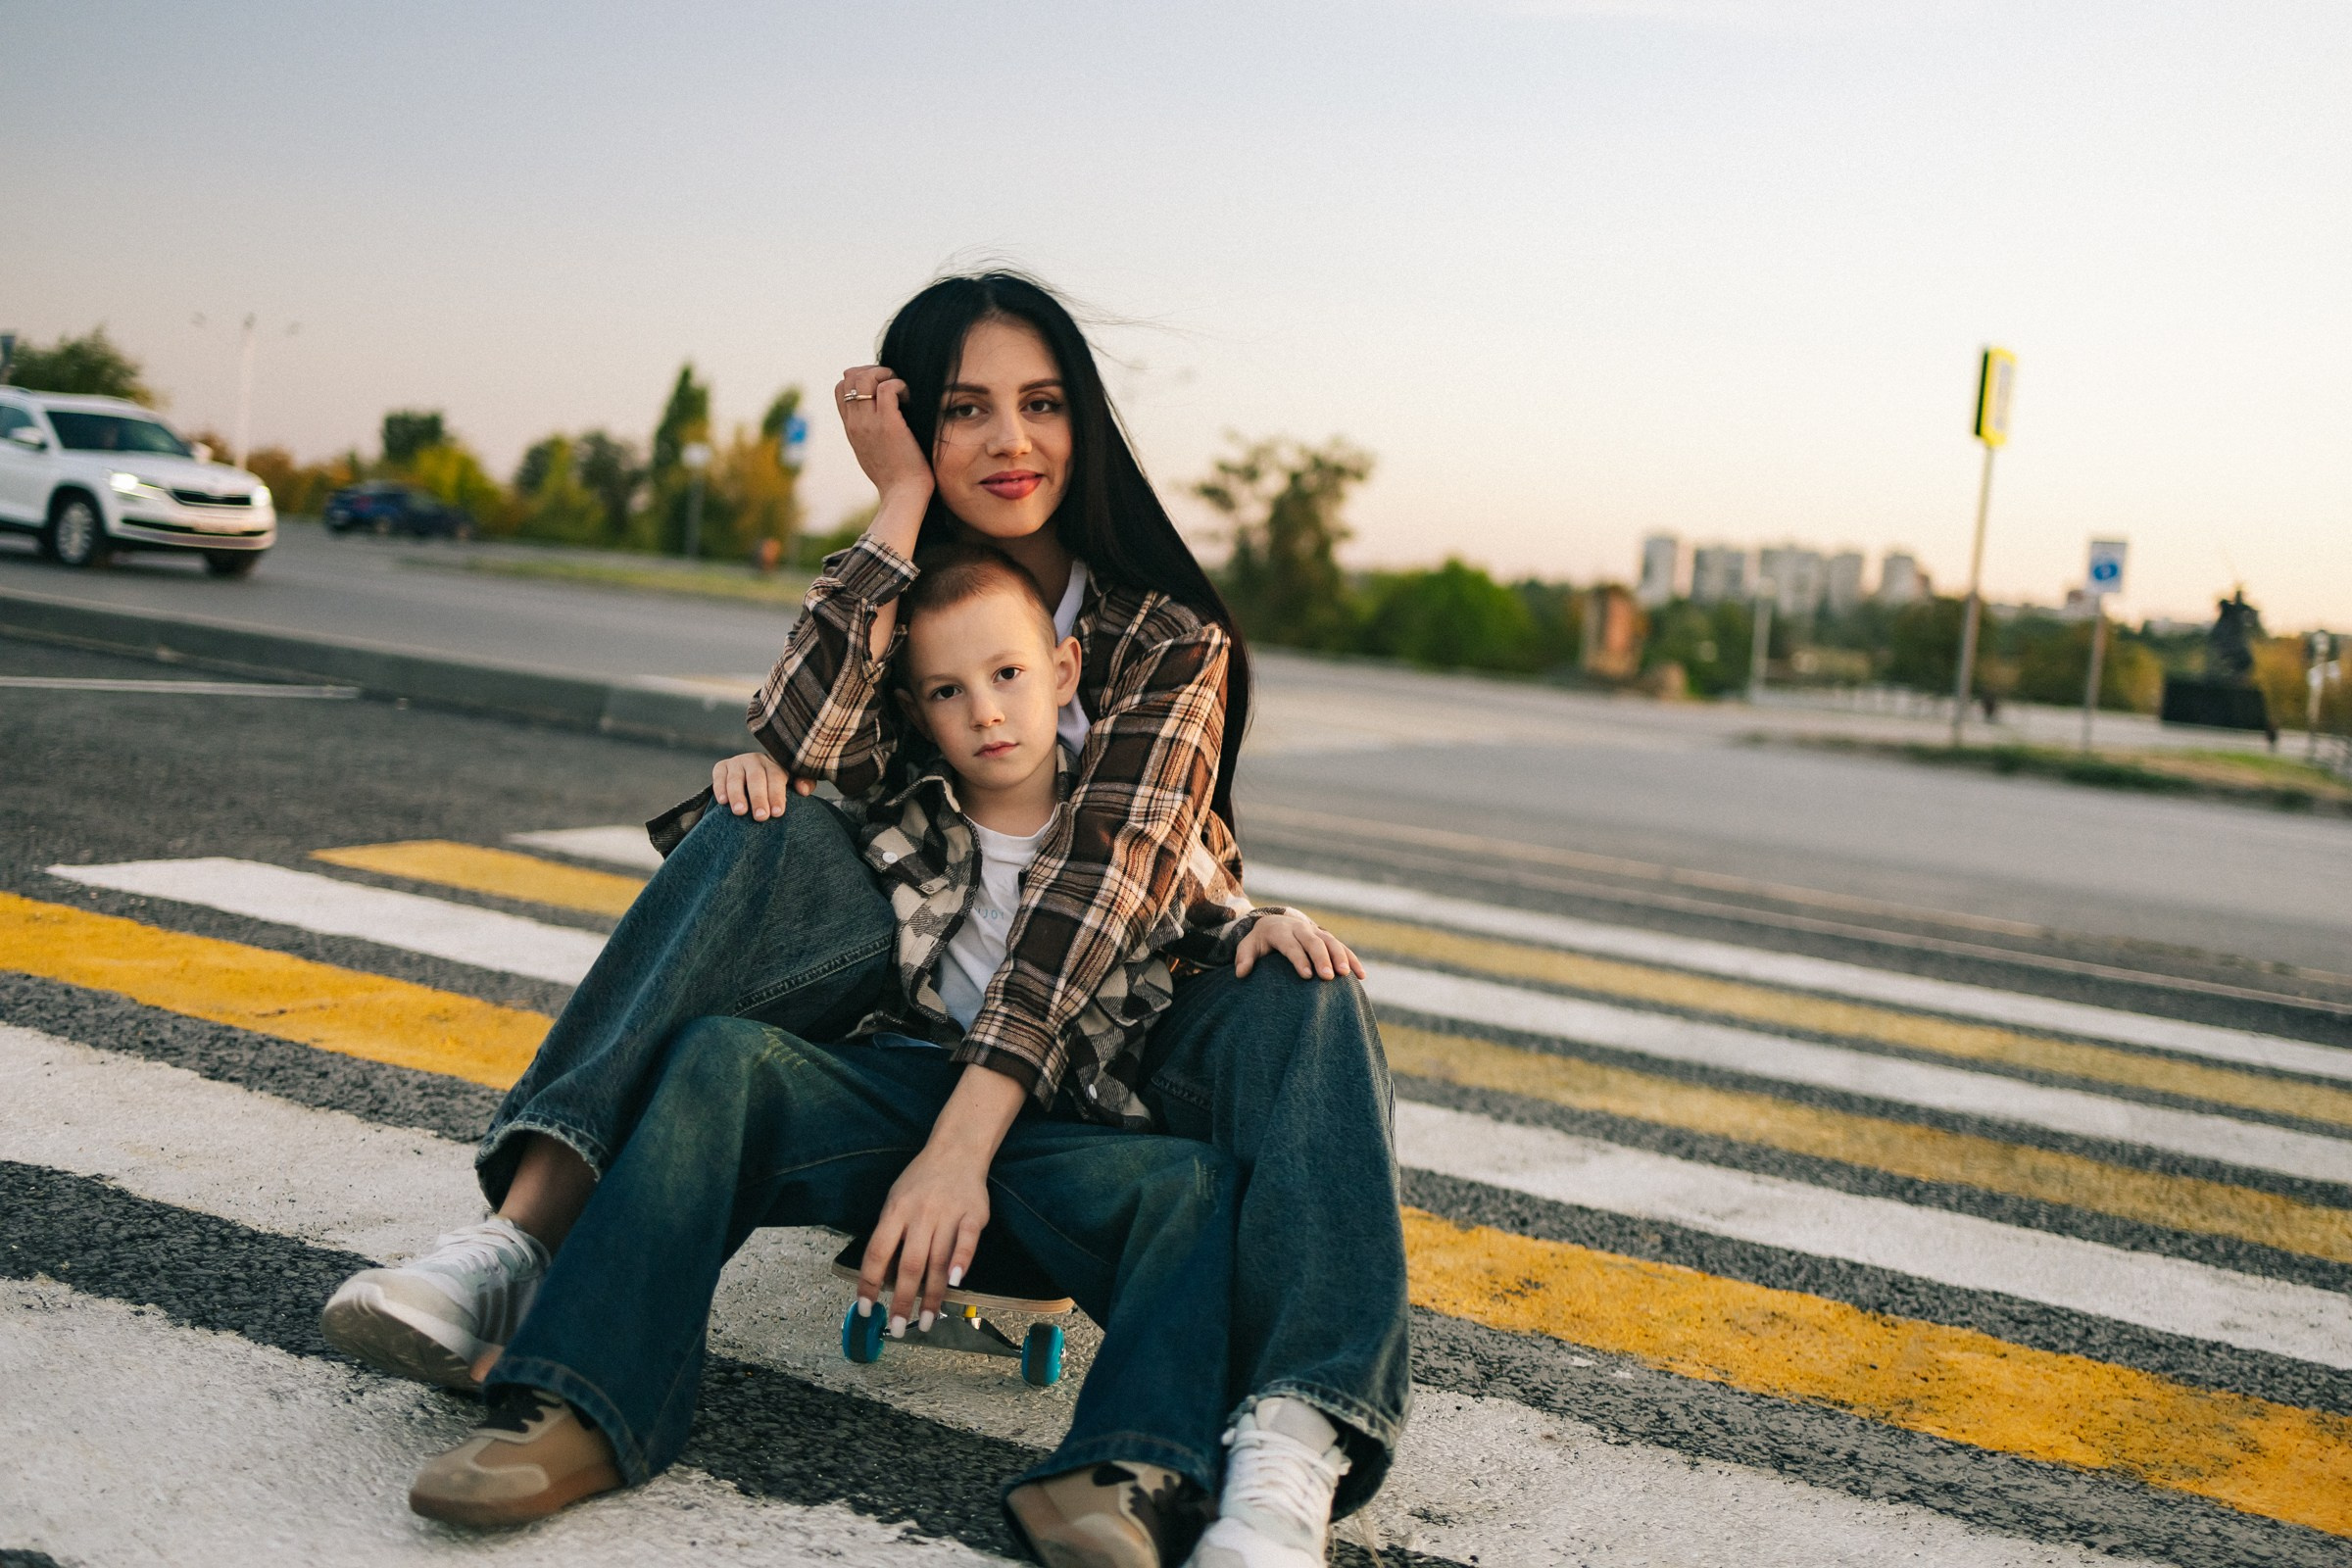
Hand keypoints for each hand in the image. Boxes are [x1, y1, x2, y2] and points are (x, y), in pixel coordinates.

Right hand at [710, 751, 810, 819]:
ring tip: (740, 812)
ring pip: (736, 778)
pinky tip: (723, 801)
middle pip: (757, 778)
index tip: (777, 813)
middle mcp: (756, 760)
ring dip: (738, 795)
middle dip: (759, 798)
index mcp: (775, 763)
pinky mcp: (721, 766)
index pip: (776, 776)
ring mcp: (738, 762)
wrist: (749, 776)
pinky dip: (720, 788)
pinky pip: (719, 776)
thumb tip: (804, 790)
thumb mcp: (791, 781)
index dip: (777, 795)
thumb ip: (804, 783)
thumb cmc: (775, 784)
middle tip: (761, 817)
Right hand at [836, 364, 933, 508]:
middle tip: (893, 385)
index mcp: (851, 428)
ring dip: (885, 375)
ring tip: (901, 390)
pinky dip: (899, 385)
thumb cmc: (896, 476)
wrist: (903, 495)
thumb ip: (870, 431)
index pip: (840, 388)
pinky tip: (909, 399)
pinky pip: (887, 388)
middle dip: (872, 371)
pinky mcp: (888, 425)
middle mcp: (855, 423)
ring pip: (864, 378)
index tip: (880, 388)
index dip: (859, 378)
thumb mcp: (873, 450)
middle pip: (849, 377)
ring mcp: (869, 423)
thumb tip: (880, 413)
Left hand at [856, 1140, 989, 1339]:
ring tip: (926, 1321)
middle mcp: (920, 1214)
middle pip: (910, 1264)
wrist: (957, 1150)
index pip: (877, 1252)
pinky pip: (967, 1240)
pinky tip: (956, 1283)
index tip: (866, 1309)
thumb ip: (891, 1234)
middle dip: (903, 1300)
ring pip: (938, 1260)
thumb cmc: (921, 1181)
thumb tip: (884, 1278)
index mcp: (895, 1211)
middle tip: (897, 1328)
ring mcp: (948, 1213)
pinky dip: (962, 1261)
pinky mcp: (973, 1214)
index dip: (869, 1282)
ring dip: (932, 1295)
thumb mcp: (896, 1200)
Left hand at [1234, 912, 1366, 980]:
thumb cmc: (1260, 941)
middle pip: (1313, 942)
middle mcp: (1301, 929)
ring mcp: (1316, 932)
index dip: (1299, 959)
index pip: (1291, 945)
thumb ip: (1244, 958)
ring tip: (1346, 975)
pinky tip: (1361, 976)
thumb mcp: (1248, 946)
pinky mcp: (1326, 937)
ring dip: (1340, 957)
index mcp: (1281, 931)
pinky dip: (1352, 959)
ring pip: (1331, 942)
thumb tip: (1241, 973)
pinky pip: (1342, 947)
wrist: (1274, 923)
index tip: (1307, 976)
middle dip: (1322, 959)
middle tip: (1328, 977)